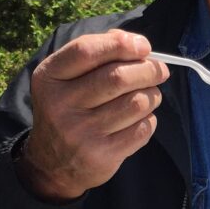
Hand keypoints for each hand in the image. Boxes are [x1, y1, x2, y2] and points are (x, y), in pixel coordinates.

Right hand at [16, 30, 168, 200]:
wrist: (52, 165)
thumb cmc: (68, 110)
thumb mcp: (65, 78)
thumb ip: (96, 53)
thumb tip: (137, 43)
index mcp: (49, 77)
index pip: (86, 50)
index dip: (121, 44)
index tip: (143, 46)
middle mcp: (61, 104)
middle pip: (118, 77)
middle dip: (148, 70)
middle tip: (159, 71)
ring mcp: (81, 132)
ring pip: (136, 103)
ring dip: (152, 95)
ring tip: (150, 95)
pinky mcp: (101, 155)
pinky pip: (142, 129)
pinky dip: (149, 119)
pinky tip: (140, 118)